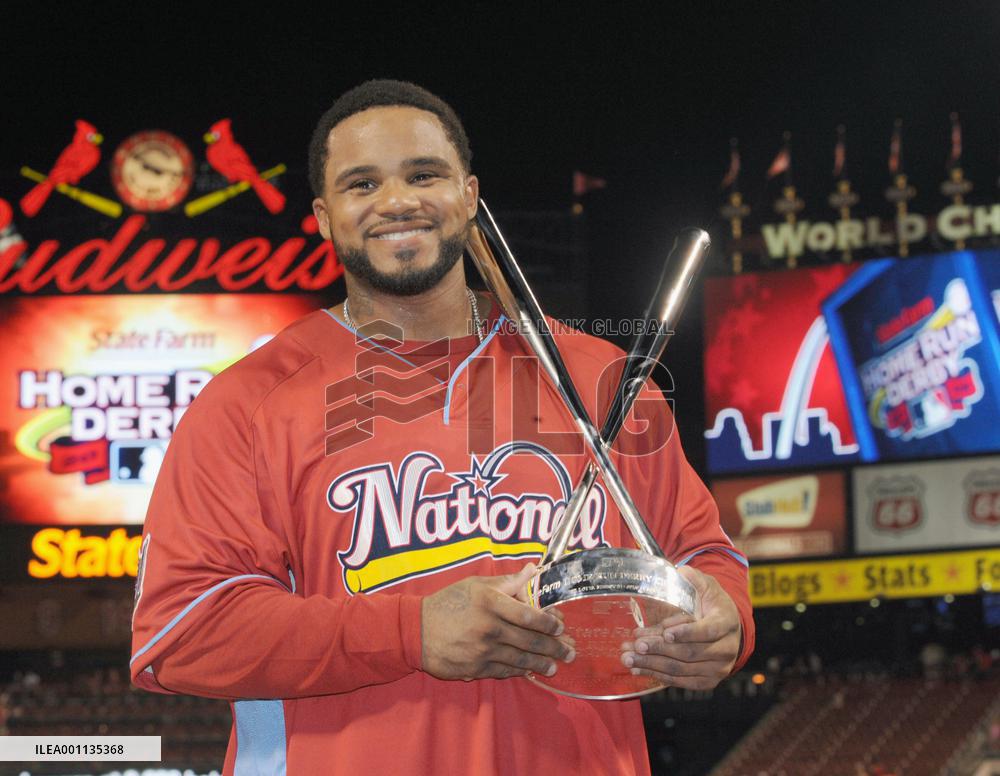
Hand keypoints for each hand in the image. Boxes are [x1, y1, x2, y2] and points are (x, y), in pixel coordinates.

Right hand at [422, 563, 575, 680]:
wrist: (416, 630)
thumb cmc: (448, 603)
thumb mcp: (475, 585)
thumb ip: (507, 582)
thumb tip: (533, 570)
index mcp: (490, 603)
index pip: (529, 615)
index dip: (549, 623)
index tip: (561, 627)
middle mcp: (489, 628)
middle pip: (529, 640)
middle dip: (554, 648)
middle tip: (570, 652)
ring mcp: (482, 651)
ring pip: (520, 660)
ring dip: (541, 664)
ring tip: (555, 667)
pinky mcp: (475, 668)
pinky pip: (503, 671)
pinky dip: (519, 672)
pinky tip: (530, 672)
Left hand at [620, 565, 740, 689]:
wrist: (727, 628)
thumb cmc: (713, 604)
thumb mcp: (707, 586)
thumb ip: (694, 579)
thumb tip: (680, 571)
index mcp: (727, 623)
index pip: (708, 631)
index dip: (687, 632)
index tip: (666, 632)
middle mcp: (726, 649)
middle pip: (689, 653)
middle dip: (660, 648)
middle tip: (636, 644)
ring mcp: (717, 669)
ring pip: (681, 669)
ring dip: (652, 664)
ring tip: (628, 657)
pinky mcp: (707, 681)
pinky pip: (680, 681)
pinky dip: (657, 675)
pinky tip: (638, 669)